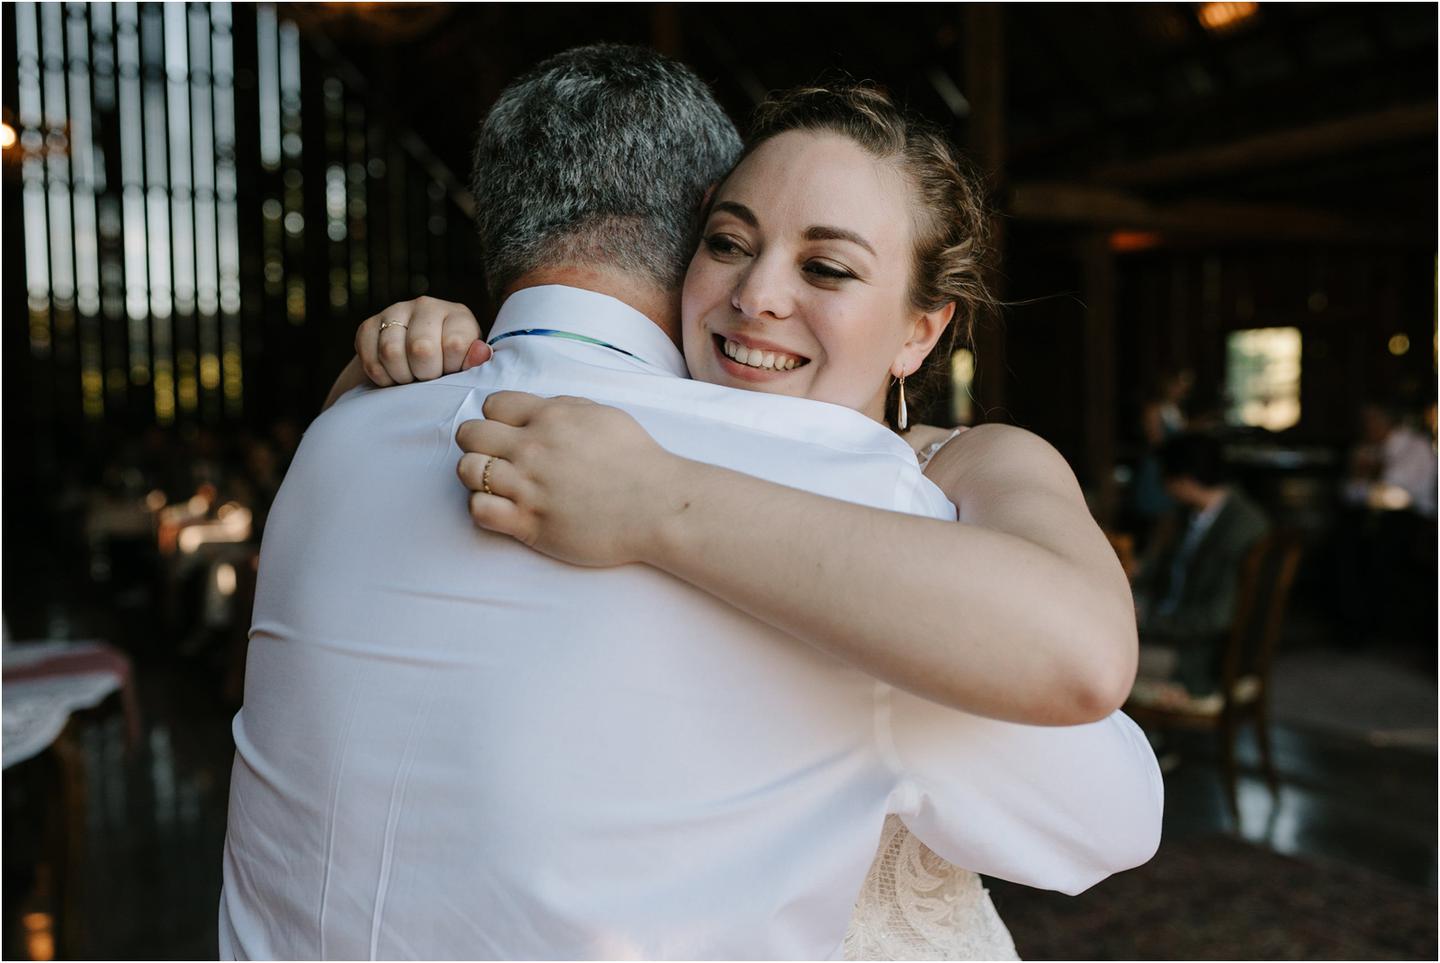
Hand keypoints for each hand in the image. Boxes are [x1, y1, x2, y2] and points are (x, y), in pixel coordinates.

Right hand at [355, 297, 489, 386]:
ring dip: (400, 376)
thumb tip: (481, 353)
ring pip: (390, 352)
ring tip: (410, 378)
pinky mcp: (369, 324)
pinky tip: (391, 375)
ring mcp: (395, 311)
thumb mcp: (467, 365)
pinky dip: (380, 375)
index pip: (454, 344)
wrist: (415, 362)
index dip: (450, 368)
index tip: (450, 372)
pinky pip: (369, 357)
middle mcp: (426, 306)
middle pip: (420, 349)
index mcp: (458, 315)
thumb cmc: (449, 365)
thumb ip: (474, 362)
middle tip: (427, 378)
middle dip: (424, 374)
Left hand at [455, 391, 683, 566]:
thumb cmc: (637, 460)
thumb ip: (565, 407)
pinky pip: (478, 510)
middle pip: (470, 435)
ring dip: (476, 477)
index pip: (492, 405)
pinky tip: (504, 510)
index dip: (497, 419)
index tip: (509, 433)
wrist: (657, 506)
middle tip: (497, 458)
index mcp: (549, 417)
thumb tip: (539, 407)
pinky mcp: (529, 523)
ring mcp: (527, 486)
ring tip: (499, 485)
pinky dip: (483, 509)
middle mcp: (532, 448)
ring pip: (467, 471)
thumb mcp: (602, 415)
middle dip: (478, 444)